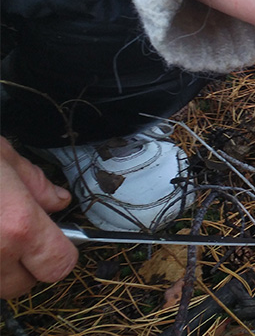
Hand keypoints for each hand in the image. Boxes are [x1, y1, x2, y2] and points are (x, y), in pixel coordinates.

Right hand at [0, 137, 77, 298]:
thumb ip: (35, 183)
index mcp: (17, 226)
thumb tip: (58, 200)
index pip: (59, 265)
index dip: (61, 252)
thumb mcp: (2, 157)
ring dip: (0, 264)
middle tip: (20, 235)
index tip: (57, 239)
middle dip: (26, 263)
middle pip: (24, 284)